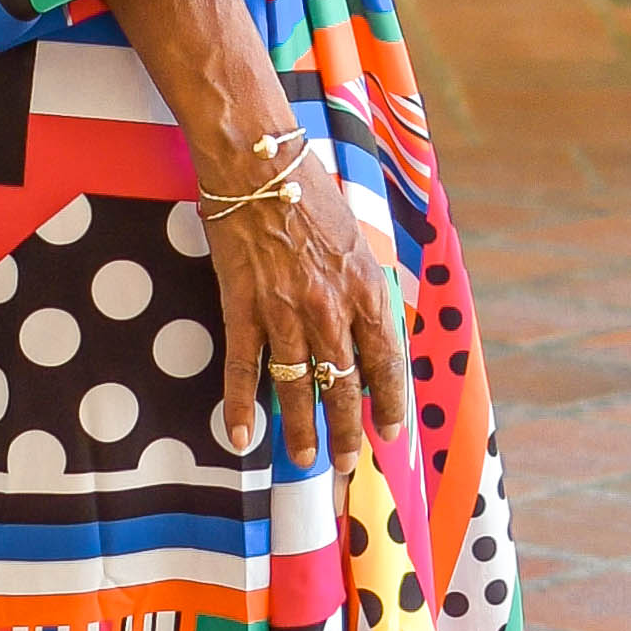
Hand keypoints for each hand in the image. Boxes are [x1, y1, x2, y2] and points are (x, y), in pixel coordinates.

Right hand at [202, 148, 409, 481]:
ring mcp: (284, 311)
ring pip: (298, 386)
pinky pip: (244, 368)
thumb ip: (362, 286)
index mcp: (365, 289)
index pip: (385, 361)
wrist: (258, 165)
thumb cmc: (310, 194)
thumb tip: (370, 326)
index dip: (388, 402)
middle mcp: (330, 308)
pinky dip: (240, 406)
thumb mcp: (356, 239)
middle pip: (344, 384)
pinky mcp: (242, 307)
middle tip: (349, 464)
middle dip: (348, 430)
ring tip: (303, 460)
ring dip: (300, 429)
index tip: (391, 432)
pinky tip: (240, 436)